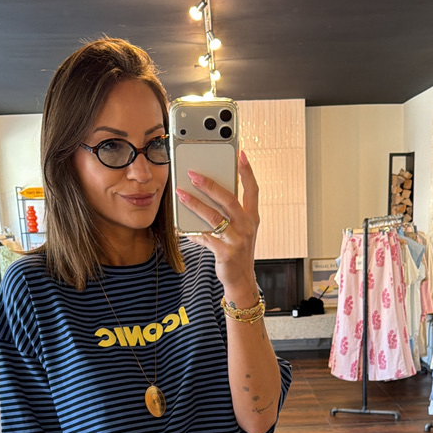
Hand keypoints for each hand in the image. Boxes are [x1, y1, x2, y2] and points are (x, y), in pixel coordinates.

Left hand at [176, 150, 259, 297]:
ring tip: (180, 194)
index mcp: (251, 217)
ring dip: (195, 204)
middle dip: (210, 185)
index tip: (240, 154)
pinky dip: (192, 232)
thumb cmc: (236, 251)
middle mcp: (247, 227)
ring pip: (215, 217)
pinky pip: (205, 238)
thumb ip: (225, 214)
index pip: (252, 190)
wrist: (241, 279)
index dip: (247, 172)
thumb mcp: (237, 230)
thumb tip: (203, 195)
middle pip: (229, 200)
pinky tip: (181, 228)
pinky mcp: (226, 253)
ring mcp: (237, 240)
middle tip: (193, 174)